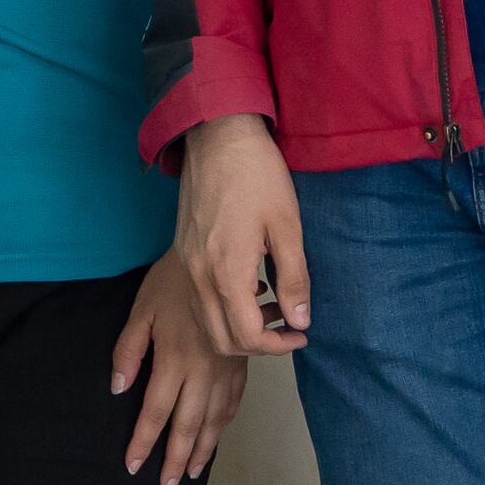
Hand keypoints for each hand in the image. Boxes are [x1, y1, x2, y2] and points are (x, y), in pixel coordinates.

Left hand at [109, 259, 251, 484]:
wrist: (220, 260)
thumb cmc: (174, 281)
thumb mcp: (141, 310)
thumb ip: (128, 351)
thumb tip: (118, 388)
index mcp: (173, 361)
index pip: (154, 413)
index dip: (144, 442)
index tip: (134, 466)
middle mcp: (200, 372)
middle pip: (187, 426)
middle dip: (176, 459)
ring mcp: (224, 370)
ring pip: (213, 420)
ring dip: (202, 451)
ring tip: (191, 474)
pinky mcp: (240, 364)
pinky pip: (232, 403)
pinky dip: (223, 426)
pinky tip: (217, 437)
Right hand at [173, 114, 309, 355]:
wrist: (218, 137)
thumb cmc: (257, 175)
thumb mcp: (287, 226)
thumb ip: (294, 278)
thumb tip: (301, 320)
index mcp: (226, 272)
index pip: (247, 335)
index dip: (277, 346)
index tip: (300, 335)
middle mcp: (199, 276)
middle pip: (221, 339)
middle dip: (257, 345)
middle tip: (288, 329)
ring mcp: (186, 266)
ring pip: (206, 323)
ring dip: (238, 330)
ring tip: (272, 310)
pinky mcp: (182, 255)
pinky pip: (199, 301)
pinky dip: (223, 310)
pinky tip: (250, 290)